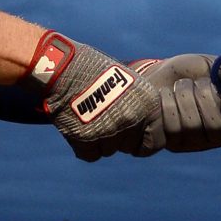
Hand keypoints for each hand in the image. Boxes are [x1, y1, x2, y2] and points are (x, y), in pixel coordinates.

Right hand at [28, 33, 162, 160]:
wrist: (66, 66)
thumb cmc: (96, 71)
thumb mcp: (129, 82)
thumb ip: (140, 108)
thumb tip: (143, 131)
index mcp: (149, 104)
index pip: (155, 143)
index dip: (141, 142)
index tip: (132, 138)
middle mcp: (133, 118)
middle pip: (129, 147)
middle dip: (118, 138)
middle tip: (104, 119)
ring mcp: (111, 130)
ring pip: (109, 151)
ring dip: (99, 139)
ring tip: (89, 116)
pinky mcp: (87, 138)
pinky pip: (90, 155)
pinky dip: (83, 145)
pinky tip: (79, 126)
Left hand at [152, 53, 220, 152]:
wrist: (154, 76)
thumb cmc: (186, 73)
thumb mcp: (209, 65)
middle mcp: (216, 134)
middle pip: (217, 127)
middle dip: (204, 96)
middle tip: (196, 83)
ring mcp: (194, 142)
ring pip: (192, 125)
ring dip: (184, 96)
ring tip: (179, 86)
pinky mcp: (172, 143)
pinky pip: (172, 127)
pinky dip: (167, 103)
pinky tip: (164, 96)